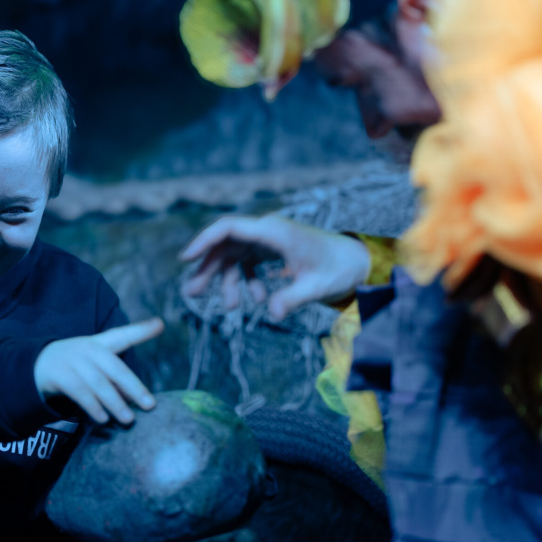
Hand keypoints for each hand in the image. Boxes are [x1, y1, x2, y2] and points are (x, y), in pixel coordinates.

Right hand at [34, 318, 162, 424]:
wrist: (36, 365)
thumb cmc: (76, 365)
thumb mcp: (96, 365)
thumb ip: (117, 378)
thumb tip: (137, 398)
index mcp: (100, 343)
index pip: (123, 335)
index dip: (141, 330)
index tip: (160, 324)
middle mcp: (88, 349)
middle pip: (115, 368)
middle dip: (134, 387)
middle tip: (150, 405)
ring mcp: (73, 361)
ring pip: (99, 383)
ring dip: (114, 402)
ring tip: (128, 419)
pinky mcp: (59, 375)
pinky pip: (80, 393)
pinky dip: (93, 407)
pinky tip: (103, 419)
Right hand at [179, 215, 370, 319]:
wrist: (356, 263)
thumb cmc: (339, 269)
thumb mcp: (317, 286)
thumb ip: (294, 298)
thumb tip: (274, 313)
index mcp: (274, 231)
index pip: (229, 228)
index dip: (204, 240)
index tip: (186, 258)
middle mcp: (267, 231)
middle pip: (226, 244)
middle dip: (208, 268)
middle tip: (193, 293)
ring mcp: (269, 240)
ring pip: (234, 255)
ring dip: (227, 279)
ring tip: (231, 306)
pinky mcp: (272, 250)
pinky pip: (248, 261)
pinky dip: (246, 279)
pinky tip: (258, 299)